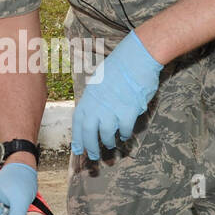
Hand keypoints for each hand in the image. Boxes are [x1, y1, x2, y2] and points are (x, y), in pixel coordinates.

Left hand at [71, 30, 160, 160]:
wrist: (137, 58)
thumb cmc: (120, 67)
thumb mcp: (99, 81)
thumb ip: (95, 99)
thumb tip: (94, 113)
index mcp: (88, 97)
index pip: (78, 123)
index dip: (77, 138)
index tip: (77, 149)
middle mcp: (97, 105)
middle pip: (89, 133)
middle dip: (90, 147)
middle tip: (93, 157)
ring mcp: (112, 109)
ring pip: (106, 134)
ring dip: (108, 142)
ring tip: (111, 144)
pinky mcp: (128, 111)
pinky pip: (124, 130)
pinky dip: (124, 134)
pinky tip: (125, 135)